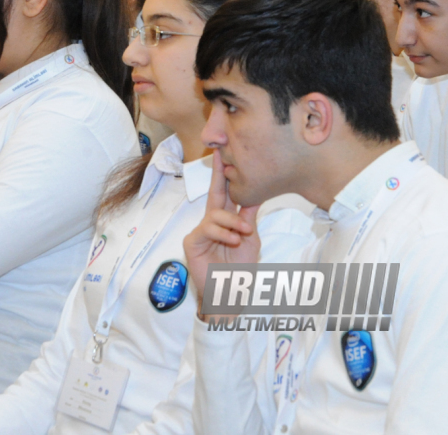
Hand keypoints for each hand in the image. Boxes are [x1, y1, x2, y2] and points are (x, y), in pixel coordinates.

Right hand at [183, 150, 260, 320]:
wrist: (230, 295)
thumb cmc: (240, 270)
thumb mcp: (250, 239)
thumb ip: (249, 216)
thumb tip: (254, 192)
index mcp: (228, 219)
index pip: (228, 193)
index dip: (228, 174)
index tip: (229, 153)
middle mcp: (213, 221)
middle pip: (215, 192)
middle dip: (218, 172)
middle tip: (220, 152)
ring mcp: (201, 231)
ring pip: (215, 213)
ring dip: (233, 222)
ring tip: (243, 234)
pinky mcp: (193, 241)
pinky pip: (208, 228)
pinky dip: (223, 233)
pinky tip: (233, 241)